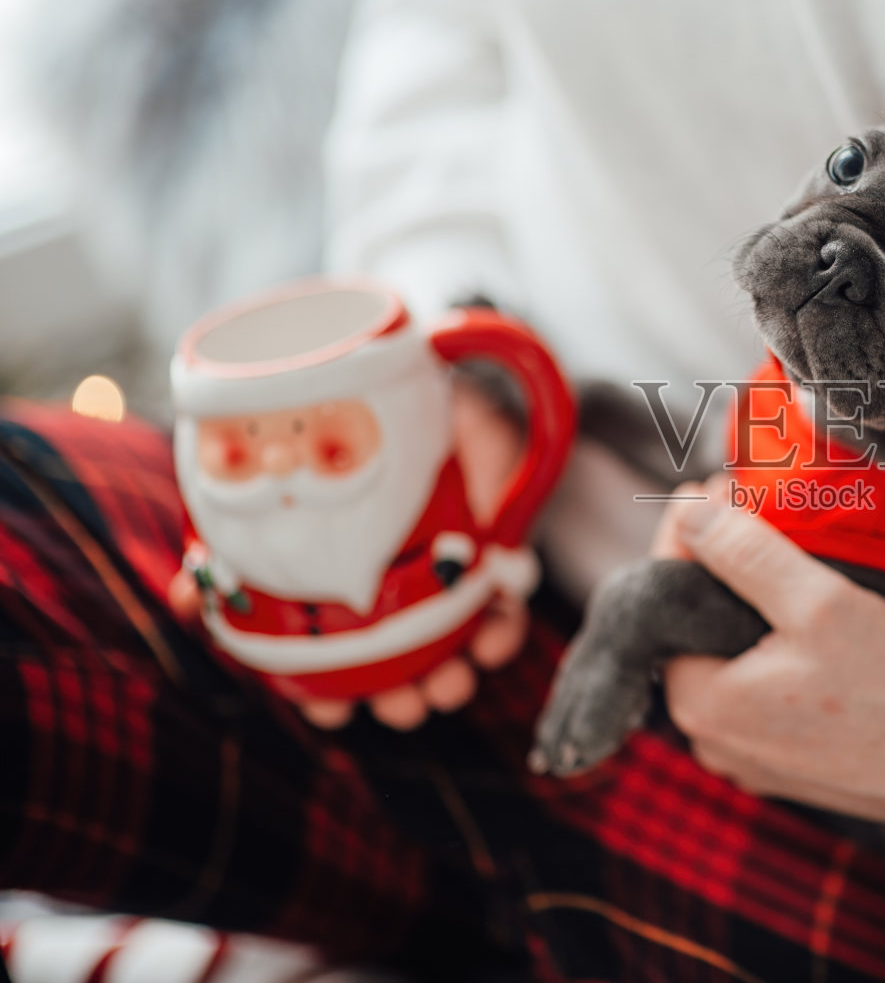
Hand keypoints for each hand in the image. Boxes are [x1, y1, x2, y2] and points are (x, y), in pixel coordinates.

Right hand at [167, 373, 531, 729]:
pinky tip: (491, 637)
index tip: (330, 715)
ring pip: (454, 644)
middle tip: (403, 709)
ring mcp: (443, 569)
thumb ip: (224, 544)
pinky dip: (502, 629)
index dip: (330, 698)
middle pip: (399, 662)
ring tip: (448, 686)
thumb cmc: (330, 437)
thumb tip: (180, 599)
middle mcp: (390, 583)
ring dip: (453, 676)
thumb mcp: (263, 486)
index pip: (334, 657)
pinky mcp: (493, 548)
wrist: (394, 367)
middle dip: (402, 700)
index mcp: (338, 584)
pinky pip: (505, 604)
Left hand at [656, 482, 884, 827]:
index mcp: (699, 702)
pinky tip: (797, 621)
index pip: (667, 597)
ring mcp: (747, 758)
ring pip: (726, 661)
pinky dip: (766, 653)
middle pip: (693, 631)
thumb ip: (747, 554)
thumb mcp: (820, 602)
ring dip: (743, 610)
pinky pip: (756, 694)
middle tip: (742, 515)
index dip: (688, 535)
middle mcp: (710, 739)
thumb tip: (690, 513)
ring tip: (773, 558)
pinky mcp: (783, 765)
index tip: (708, 489)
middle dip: (715, 570)